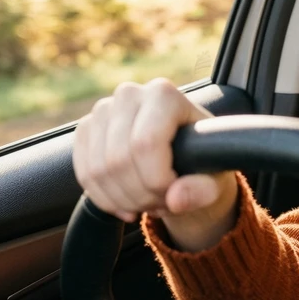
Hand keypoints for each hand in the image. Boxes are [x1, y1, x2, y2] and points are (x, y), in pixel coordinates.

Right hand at [72, 78, 238, 249]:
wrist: (185, 158)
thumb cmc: (203, 163)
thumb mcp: (214, 178)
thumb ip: (202, 190)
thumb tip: (175, 200)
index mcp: (164, 94)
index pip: (145, 144)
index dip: (157, 181)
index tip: (175, 195)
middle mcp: (129, 94)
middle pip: (118, 160)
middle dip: (140, 196)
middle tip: (163, 205)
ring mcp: (103, 111)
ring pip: (97, 170)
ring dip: (123, 201)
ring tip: (149, 203)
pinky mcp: (86, 130)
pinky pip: (84, 174)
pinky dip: (105, 200)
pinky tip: (128, 205)